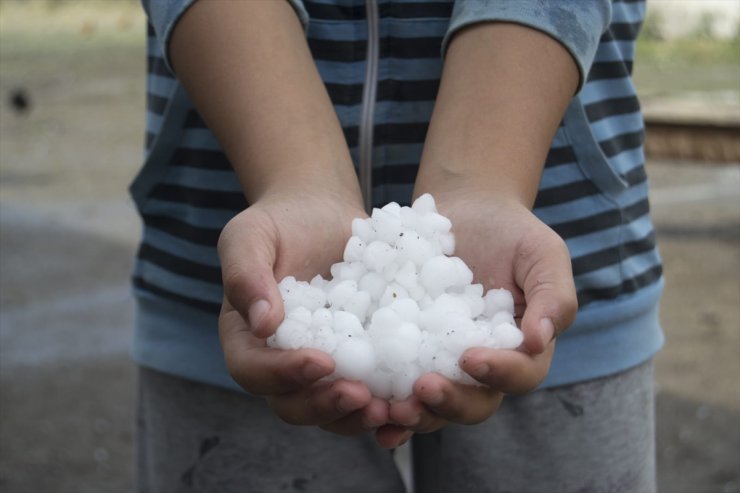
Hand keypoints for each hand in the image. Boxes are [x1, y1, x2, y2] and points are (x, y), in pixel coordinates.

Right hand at [218, 191, 395, 437]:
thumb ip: (246, 275)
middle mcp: (280, 362)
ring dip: (358, 416)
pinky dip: (386, 399)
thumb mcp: (251, 236)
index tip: (321, 362)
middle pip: (292, 404)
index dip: (283, 375)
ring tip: (391, 408)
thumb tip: (262, 324)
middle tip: (362, 396)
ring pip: (331, 410)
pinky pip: (368, 390)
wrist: (321, 214)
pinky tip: (413, 394)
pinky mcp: (357, 360)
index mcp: (246, 339)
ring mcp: (321, 366)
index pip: (253, 371)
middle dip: (325, 406)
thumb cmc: (280, 222)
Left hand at [388, 189, 577, 431]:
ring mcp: (440, 364)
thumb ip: (553, 296)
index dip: (499, 373)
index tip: (471, 357)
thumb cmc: (511, 232)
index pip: (519, 375)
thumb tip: (539, 341)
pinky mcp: (405, 353)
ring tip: (390, 408)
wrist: (463, 212)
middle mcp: (481, 368)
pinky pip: (393, 385)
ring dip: (412, 415)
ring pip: (431, 406)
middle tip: (424, 388)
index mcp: (521, 350)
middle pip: (473, 403)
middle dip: (450, 402)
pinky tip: (362, 402)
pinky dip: (380, 400)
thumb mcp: (543, 254)